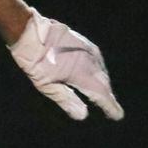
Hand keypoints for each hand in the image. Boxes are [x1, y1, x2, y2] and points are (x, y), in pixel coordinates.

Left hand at [8, 10, 123, 120]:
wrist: (30, 31)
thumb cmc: (35, 60)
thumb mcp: (46, 85)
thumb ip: (66, 100)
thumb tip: (83, 115)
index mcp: (82, 74)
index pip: (102, 94)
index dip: (110, 106)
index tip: (118, 116)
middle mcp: (90, 61)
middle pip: (104, 83)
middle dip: (108, 97)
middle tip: (111, 110)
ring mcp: (88, 50)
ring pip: (102, 71)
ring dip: (103, 84)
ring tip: (104, 95)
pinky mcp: (85, 42)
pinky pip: (97, 61)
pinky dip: (98, 72)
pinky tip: (94, 75)